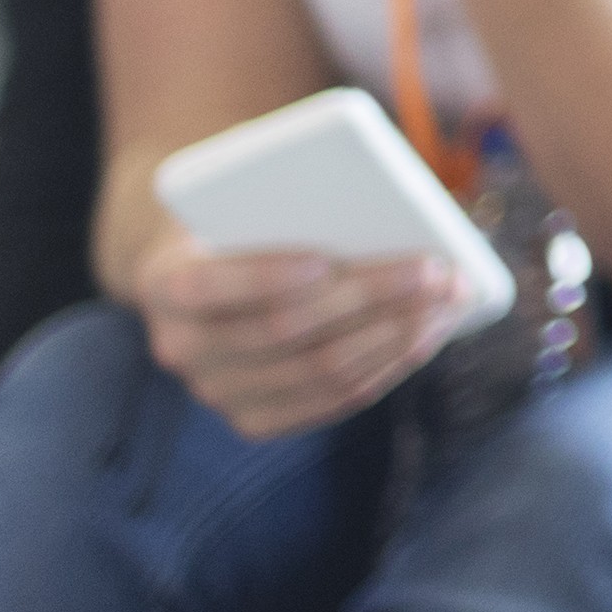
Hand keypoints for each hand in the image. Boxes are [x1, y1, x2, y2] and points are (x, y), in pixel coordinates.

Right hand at [126, 230, 492, 442]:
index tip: (325, 259)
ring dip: (394, 334)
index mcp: (163, 281)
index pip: (206, 286)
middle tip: (433, 268)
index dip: (265, 277)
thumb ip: (290, 196)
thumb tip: (389, 204)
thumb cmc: (242, 216)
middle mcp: (181, 346)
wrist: (202, 268)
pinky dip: (387, 365)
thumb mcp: (244, 194)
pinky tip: (428, 333)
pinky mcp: (256, 418)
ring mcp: (217, 390)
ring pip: (317, 372)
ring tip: (448, 298)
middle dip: (366, 297)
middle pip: (282, 332)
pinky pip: (332, 400)